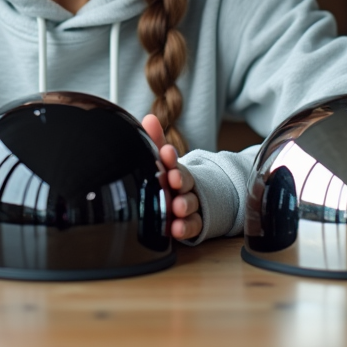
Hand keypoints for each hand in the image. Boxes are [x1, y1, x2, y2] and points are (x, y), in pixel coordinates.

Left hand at [141, 114, 201, 240]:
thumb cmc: (172, 178)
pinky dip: (185, 227)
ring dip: (184, 204)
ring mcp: (190, 205)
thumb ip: (156, 141)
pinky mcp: (192, 224)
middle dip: (180, 179)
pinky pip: (192, 225)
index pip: (173, 161)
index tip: (166, 153)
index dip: (170, 158)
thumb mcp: (164, 161)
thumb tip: (149, 118)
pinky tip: (176, 229)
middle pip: (185, 181)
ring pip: (190, 203)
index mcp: (176, 169)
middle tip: (173, 179)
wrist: (197, 200)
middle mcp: (185, 187)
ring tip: (177, 206)